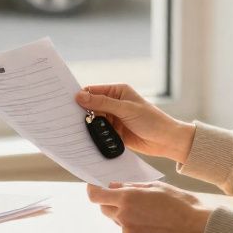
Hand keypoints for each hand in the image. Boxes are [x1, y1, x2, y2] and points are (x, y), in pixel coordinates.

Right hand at [75, 83, 195, 163]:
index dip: (80, 96)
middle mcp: (114, 104)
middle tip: (65, 119)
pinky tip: (84, 139)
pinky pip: (100, 133)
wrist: (167, 141)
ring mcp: (114, 119)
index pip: (93, 91)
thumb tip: (80, 96)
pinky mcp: (115, 133)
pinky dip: (93, 135)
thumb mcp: (126, 109)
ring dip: (86, 125)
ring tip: (72, 131)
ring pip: (94, 120)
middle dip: (80, 112)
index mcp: (118, 92)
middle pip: (91, 106)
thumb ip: (103, 103)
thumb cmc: (151, 120)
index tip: (65, 103)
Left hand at [86, 182, 211, 232]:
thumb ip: (131, 187)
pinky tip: (155, 227)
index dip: (92, 190)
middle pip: (105, 209)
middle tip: (131, 200)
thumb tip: (114, 187)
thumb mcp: (156, 187)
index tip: (93, 188)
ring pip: (120, 223)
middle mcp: (124, 218)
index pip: (97, 196)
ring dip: (128, 217)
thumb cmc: (180, 204)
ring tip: (152, 215)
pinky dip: (137, 231)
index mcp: (127, 199)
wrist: (197, 229)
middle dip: (113, 203)